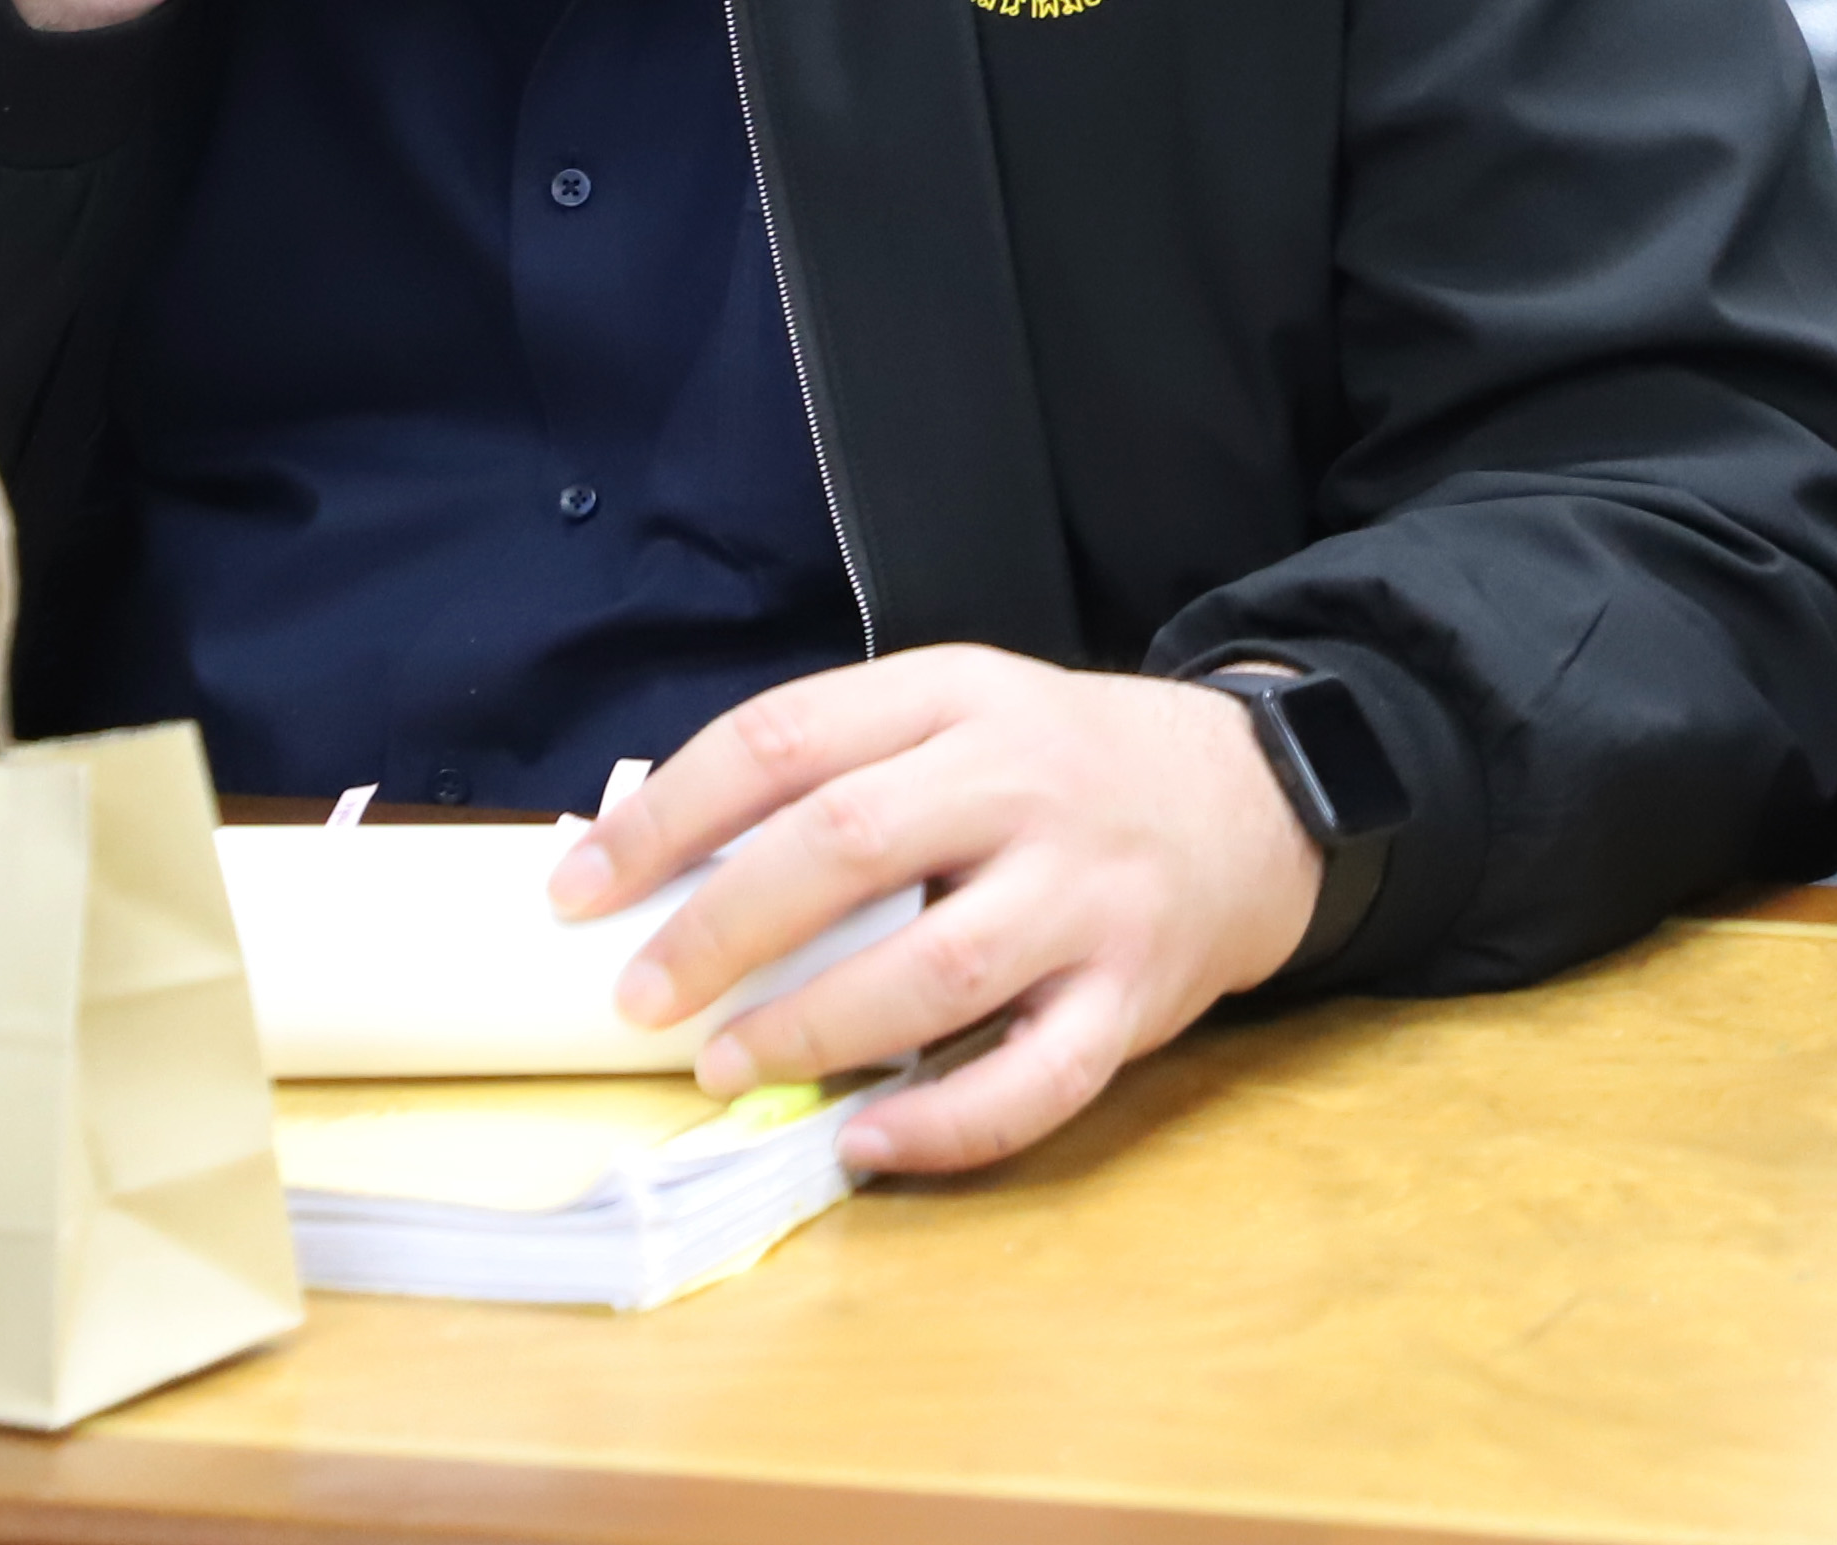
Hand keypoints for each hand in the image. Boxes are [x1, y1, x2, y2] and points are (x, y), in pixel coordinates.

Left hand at [542, 646, 1322, 1175]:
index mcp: (960, 697)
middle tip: (637, 998)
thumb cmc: (1067, 765)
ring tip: (725, 1067)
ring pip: (938, 968)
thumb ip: (838, 770)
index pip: (784, 740)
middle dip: (718, 929)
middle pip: (850, 847)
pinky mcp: (1136, 995)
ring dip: (811, 1027)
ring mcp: (1088, 894)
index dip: (666, 817)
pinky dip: (942, 1123)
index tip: (579, 888)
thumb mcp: (959, 715)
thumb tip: (653, 860)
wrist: (1258, 797)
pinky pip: (1037, 1078)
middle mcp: (1025, 785)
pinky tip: (864, 1139)